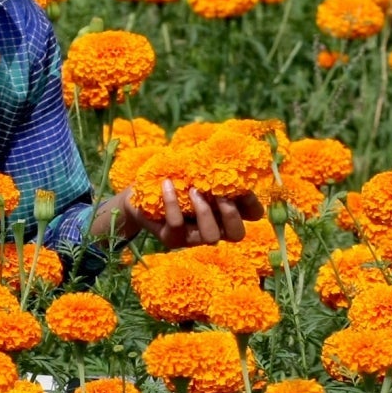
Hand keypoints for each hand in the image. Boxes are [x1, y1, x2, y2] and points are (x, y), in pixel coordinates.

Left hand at [101, 180, 262, 247]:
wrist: (138, 193)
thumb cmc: (173, 176)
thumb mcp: (195, 167)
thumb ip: (213, 165)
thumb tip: (227, 153)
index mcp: (225, 210)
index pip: (251, 215)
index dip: (253, 204)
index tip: (242, 187)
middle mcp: (214, 227)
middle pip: (237, 234)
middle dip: (232, 214)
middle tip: (218, 195)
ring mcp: (193, 237)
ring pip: (211, 237)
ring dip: (205, 212)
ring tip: (192, 190)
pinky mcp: (172, 239)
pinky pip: (177, 225)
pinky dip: (173, 202)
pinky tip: (166, 184)